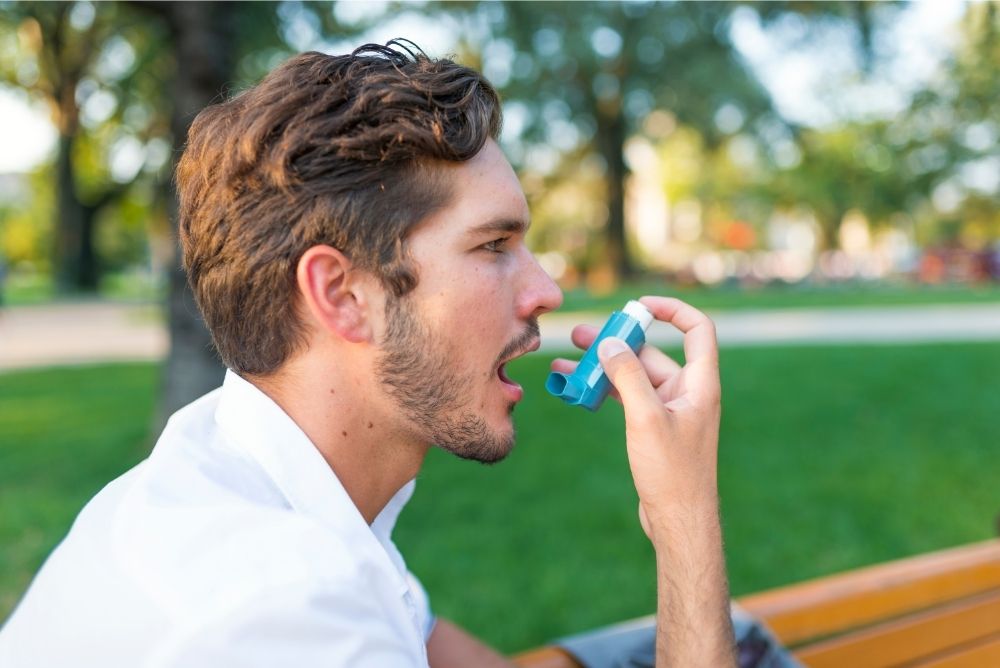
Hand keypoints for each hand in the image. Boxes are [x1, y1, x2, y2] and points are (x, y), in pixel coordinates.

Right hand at [551, 296, 720, 538]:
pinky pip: (628, 400)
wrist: (678, 521)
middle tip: (579, 335)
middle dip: (617, 342)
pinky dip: (605, 392)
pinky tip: (576, 390)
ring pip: (634, 378)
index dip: (672, 310)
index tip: (639, 306)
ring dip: (603, 368)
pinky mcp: (654, 429)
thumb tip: (609, 342)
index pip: (697, 330)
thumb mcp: (646, 418)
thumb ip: (628, 376)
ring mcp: (670, 411)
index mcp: (699, 384)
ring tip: (566, 361)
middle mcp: (688, 393)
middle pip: (652, 353)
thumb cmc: (672, 473)